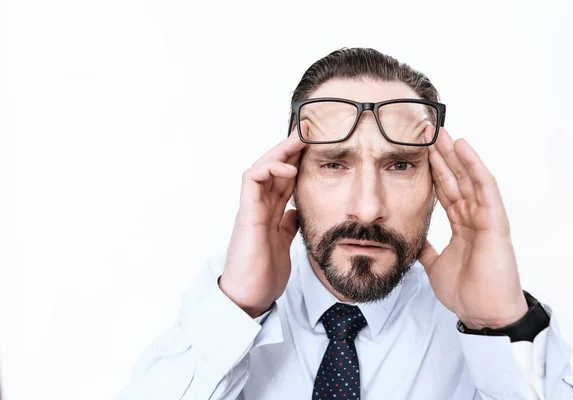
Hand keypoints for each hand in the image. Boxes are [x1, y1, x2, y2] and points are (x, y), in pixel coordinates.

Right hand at [219, 124, 306, 317]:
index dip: (297, 160)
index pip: (282, 178)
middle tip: (309, 130)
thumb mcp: (283, 243)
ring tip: (300, 139)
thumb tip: (297, 210)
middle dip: (290, 147)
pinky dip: (269, 169)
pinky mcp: (247, 214)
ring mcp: (251, 208)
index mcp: (269, 212)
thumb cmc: (263, 273)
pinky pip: (251, 180)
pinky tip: (289, 168)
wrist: (249, 297)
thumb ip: (287, 225)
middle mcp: (258, 206)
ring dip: (280, 150)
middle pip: (272, 167)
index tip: (315, 146)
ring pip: (261, 167)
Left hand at [418, 128, 527, 328]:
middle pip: (455, 179)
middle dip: (441, 155)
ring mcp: (485, 217)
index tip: (418, 150)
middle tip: (427, 131)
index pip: (445, 190)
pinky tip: (463, 149)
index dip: (433, 170)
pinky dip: (474, 167)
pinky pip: (485, 189)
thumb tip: (413, 241)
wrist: (482, 313)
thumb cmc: (465, 291)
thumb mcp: (435, 264)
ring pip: (469, 178)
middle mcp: (473, 216)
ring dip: (455, 154)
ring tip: (441, 132)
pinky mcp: (495, 222)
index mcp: (461, 224)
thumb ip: (428, 248)